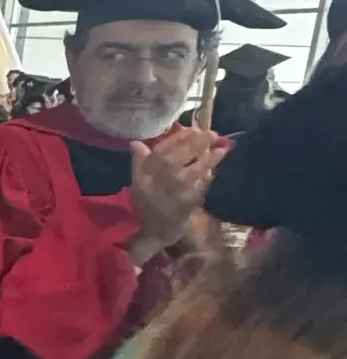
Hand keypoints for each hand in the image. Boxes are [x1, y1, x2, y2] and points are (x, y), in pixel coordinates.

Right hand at [129, 129, 228, 263]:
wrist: (155, 229)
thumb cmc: (146, 202)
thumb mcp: (137, 181)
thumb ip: (139, 161)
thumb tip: (137, 143)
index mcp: (149, 170)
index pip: (167, 146)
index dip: (183, 136)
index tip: (194, 128)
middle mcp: (165, 177)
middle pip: (185, 154)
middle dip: (201, 142)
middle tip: (214, 134)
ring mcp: (180, 189)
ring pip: (198, 168)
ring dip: (211, 158)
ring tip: (221, 149)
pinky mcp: (193, 200)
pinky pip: (204, 184)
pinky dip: (209, 176)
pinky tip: (214, 171)